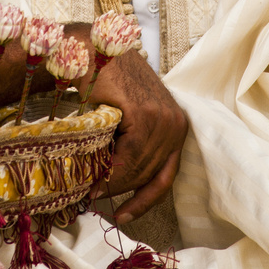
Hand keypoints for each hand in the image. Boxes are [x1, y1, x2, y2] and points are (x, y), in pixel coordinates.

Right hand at [81, 46, 187, 223]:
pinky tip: (95, 182)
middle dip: (123, 193)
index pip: (165, 175)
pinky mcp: (144, 114)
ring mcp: (162, 118)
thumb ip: (135, 147)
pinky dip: (112, 174)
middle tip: (95, 200)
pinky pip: (129, 157)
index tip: (124, 216)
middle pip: (150, 174)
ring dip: (113, 185)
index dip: (144, 200)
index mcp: (177, 125)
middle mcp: (175, 122)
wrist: (92, 51)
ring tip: (91, 192)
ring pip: (139, 169)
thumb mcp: (131, 118)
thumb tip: (121, 188)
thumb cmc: (107, 84)